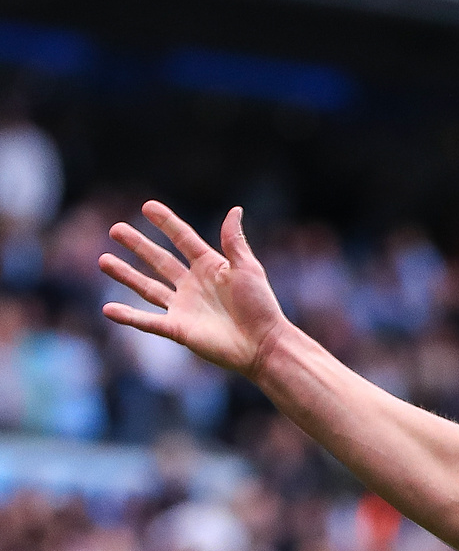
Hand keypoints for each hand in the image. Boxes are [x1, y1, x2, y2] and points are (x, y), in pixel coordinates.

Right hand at [100, 201, 289, 379]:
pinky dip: (128, 316)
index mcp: (211, 267)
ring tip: (103, 260)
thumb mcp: (248, 268)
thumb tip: (234, 209)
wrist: (264, 344)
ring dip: (125, 274)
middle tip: (115, 229)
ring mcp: (184, 307)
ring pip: (147, 287)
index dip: (167, 223)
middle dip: (138, 245)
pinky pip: (148, 322)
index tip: (148, 206)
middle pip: (159, 261)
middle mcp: (193, 285)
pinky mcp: (178, 329)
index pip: (183, 240)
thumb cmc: (261, 306)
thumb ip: (235, 241)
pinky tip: (107, 309)